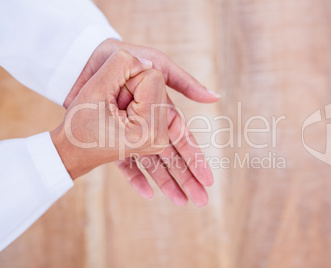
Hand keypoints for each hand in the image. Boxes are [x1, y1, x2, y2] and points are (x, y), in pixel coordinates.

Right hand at [51, 49, 167, 178]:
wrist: (75, 151)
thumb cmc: (80, 124)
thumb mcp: (95, 88)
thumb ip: (122, 64)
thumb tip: (148, 62)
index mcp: (149, 129)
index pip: (153, 77)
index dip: (127, 81)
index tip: (111, 102)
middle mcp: (162, 137)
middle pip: (158, 84)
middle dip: (132, 88)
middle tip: (112, 110)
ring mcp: (162, 137)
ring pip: (156, 90)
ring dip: (134, 95)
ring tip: (116, 115)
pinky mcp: (160, 134)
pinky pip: (155, 100)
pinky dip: (138, 102)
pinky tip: (123, 117)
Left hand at [64, 39, 219, 206]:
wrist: (85, 59)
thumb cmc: (125, 58)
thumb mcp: (157, 65)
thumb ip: (185, 82)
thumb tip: (216, 97)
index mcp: (162, 111)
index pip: (182, 139)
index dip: (195, 158)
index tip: (208, 178)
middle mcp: (148, 125)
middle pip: (172, 157)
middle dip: (187, 177)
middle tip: (201, 198)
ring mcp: (130, 135)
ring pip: (152, 164)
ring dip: (167, 183)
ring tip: (182, 202)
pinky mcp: (110, 139)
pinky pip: (124, 164)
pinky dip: (136, 178)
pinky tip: (148, 193)